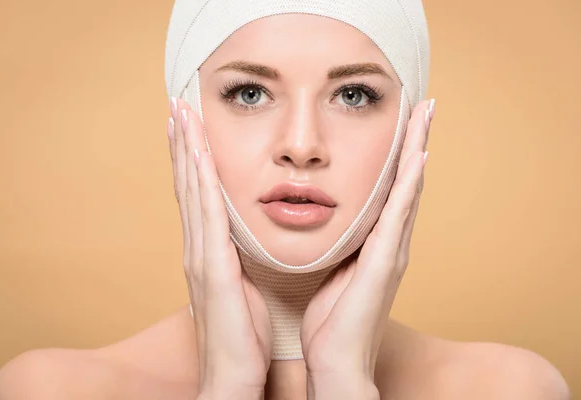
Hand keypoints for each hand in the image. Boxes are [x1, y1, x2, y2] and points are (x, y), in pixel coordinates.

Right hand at [167, 97, 272, 399]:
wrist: (234, 376)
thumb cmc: (244, 337)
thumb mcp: (246, 290)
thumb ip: (242, 262)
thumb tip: (248, 243)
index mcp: (209, 253)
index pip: (198, 196)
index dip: (193, 161)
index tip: (191, 128)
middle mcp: (198, 248)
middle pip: (189, 185)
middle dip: (183, 143)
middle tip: (178, 106)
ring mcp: (201, 256)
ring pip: (192, 191)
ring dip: (187, 150)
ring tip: (181, 114)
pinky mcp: (212, 267)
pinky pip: (207, 214)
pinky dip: (200, 180)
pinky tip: (199, 152)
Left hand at [300, 99, 434, 398]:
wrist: (335, 359)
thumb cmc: (331, 319)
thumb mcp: (332, 269)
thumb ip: (338, 244)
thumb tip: (326, 221)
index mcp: (374, 242)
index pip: (389, 189)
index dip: (398, 154)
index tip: (401, 120)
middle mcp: (390, 241)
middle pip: (406, 181)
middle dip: (416, 141)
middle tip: (423, 103)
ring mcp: (391, 251)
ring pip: (408, 190)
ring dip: (418, 150)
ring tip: (426, 114)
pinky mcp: (384, 263)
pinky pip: (398, 217)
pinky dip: (409, 186)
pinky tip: (417, 157)